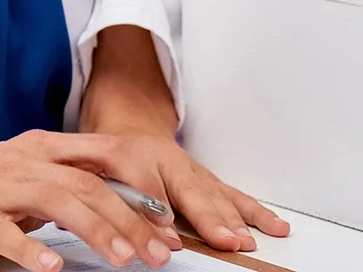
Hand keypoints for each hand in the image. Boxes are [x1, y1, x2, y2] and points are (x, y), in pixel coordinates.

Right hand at [0, 134, 183, 270]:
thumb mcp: (31, 178)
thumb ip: (75, 188)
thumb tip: (134, 214)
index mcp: (45, 149)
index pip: (108, 156)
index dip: (145, 186)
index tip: (172, 221)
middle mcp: (26, 162)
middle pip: (89, 183)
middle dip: (133, 219)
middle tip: (162, 253)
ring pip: (57, 200)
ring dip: (96, 229)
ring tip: (125, 260)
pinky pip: (4, 232)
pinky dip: (30, 249)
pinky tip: (50, 267)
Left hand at [78, 26, 289, 253]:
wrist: (125, 124)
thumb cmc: (106, 152)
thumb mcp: (89, 166)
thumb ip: (106, 195)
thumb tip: (122, 228)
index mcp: (132, 154)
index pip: (145, 185)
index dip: (156, 212)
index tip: (168, 237)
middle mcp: (168, 160)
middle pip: (190, 191)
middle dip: (209, 218)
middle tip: (224, 240)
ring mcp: (192, 170)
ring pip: (216, 194)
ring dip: (233, 219)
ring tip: (246, 240)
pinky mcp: (207, 180)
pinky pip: (234, 196)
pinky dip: (254, 212)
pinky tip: (274, 226)